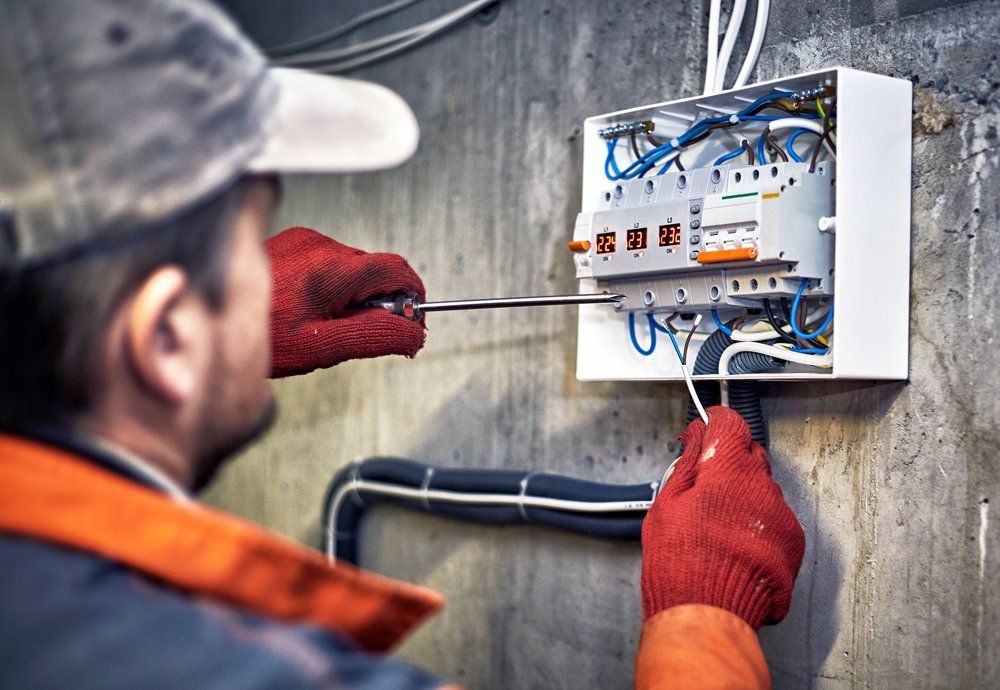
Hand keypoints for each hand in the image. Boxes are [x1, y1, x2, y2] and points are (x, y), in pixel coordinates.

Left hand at [266, 227, 425, 377]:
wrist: (212, 317)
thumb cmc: (261, 336)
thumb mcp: (323, 347)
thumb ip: (376, 336)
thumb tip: (413, 333)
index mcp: (331, 270)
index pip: (398, 270)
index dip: (412, 297)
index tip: (412, 321)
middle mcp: (319, 246)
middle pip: (376, 270)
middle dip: (379, 301)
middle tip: (357, 332)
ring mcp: (305, 240)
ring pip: (353, 268)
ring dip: (354, 295)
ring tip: (325, 322)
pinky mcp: (293, 242)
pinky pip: (330, 263)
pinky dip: (332, 286)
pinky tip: (308, 307)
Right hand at [641, 406, 804, 629]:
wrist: (707, 614)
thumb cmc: (681, 563)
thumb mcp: (667, 505)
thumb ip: (687, 463)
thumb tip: (696, 438)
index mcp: (728, 471)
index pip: (730, 423)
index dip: (713, 423)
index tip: (702, 431)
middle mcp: (762, 487)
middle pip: (750, 454)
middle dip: (729, 461)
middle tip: (703, 483)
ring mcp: (781, 515)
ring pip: (763, 488)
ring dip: (744, 494)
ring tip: (716, 523)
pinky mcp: (793, 542)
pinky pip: (776, 517)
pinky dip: (758, 522)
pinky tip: (734, 542)